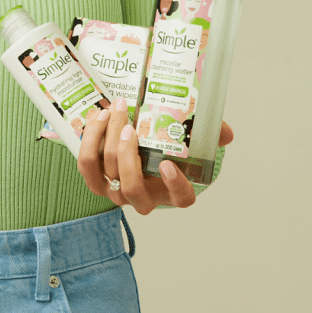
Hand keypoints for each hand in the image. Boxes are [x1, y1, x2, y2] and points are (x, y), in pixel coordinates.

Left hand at [77, 98, 233, 214]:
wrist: (134, 146)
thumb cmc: (165, 147)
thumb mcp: (190, 141)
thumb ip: (209, 135)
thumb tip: (225, 132)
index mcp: (171, 192)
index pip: (181, 199)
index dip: (176, 185)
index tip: (169, 164)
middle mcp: (143, 197)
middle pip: (133, 186)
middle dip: (128, 154)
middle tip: (130, 126)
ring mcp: (116, 192)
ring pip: (107, 173)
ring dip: (107, 141)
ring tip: (115, 113)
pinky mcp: (94, 179)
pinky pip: (87, 164)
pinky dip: (90, 139)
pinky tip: (100, 116)